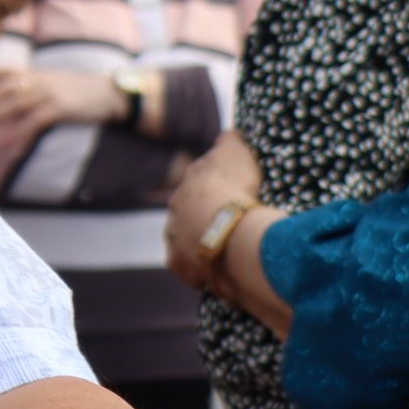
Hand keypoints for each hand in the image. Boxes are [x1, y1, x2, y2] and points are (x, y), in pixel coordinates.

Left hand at [0, 64, 125, 167]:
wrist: (106, 92)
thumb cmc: (70, 89)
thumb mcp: (43, 79)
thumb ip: (19, 85)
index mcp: (27, 72)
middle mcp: (34, 79)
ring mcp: (46, 93)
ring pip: (12, 106)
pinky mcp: (58, 109)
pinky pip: (32, 122)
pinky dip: (17, 133)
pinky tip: (4, 144)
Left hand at [164, 132, 264, 286]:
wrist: (226, 227)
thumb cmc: (233, 187)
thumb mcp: (234, 153)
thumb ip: (229, 142)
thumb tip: (227, 134)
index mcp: (186, 187)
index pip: (196, 188)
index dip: (213, 193)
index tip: (228, 198)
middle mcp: (173, 212)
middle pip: (187, 215)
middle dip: (203, 218)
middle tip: (228, 225)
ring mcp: (174, 239)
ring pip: (186, 241)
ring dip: (201, 244)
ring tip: (226, 250)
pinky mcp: (179, 265)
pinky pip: (189, 269)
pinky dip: (201, 271)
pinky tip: (217, 274)